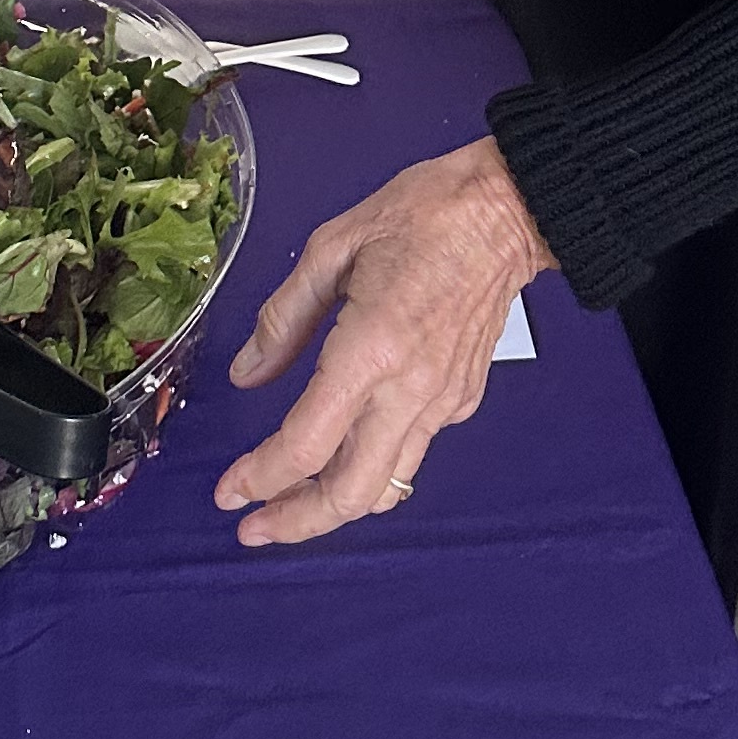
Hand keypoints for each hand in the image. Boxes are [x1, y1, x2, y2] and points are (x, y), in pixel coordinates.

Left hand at [215, 140, 551, 548]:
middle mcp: (409, 390)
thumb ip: (284, 318)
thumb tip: (247, 372)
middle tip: (254, 527)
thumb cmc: (424, 213)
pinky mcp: (462, 399)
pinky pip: (412, 452)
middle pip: (349, 494)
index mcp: (369, 349)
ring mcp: (442, 401)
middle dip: (296, 522)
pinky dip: (373, 468)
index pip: (305, 444)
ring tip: (293, 504)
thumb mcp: (333, 246)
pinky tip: (348, 451)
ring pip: (386, 486)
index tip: (228, 493)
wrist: (509, 211)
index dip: (259, 478)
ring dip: (335, 507)